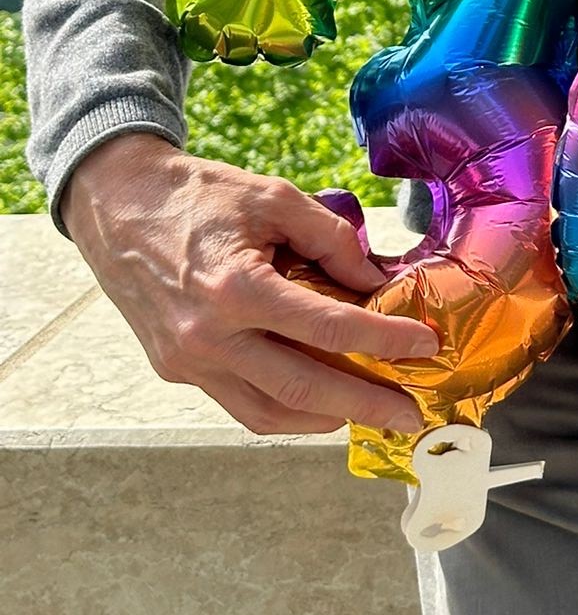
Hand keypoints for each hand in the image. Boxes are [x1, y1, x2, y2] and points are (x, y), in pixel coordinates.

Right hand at [59, 132, 436, 436]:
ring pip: (266, 412)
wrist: (118, 206)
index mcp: (236, 288)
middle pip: (302, 387)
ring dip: (323, 418)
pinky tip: (315, 398)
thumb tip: (375, 282)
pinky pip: (238, 403)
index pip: (327, 327)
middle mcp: (209, 337)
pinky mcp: (175, 370)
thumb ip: (330, 239)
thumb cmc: (198, 195)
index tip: (423, 345)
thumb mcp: (274, 197)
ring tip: (368, 411)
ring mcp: (187, 362)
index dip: (383, 339)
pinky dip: (282, 407)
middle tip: (409, 414)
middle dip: (364, 405)